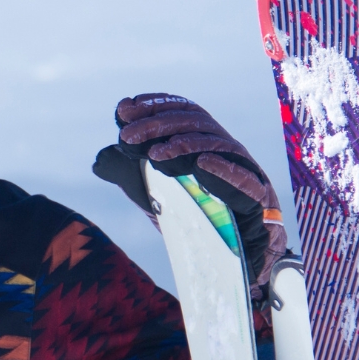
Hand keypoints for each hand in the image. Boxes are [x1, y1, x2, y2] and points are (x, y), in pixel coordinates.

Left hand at [93, 93, 286, 288]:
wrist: (239, 254)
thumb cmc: (199, 216)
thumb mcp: (159, 194)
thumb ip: (135, 176)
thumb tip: (101, 160)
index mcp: (202, 141)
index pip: (180, 111)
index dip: (154, 105)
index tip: (125, 108)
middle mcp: (222, 147)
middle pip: (191, 122)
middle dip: (156, 124)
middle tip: (127, 136)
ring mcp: (241, 167)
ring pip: (213, 143)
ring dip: (182, 144)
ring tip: (154, 155)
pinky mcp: (257, 194)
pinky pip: (241, 176)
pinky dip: (222, 169)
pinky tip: (201, 165)